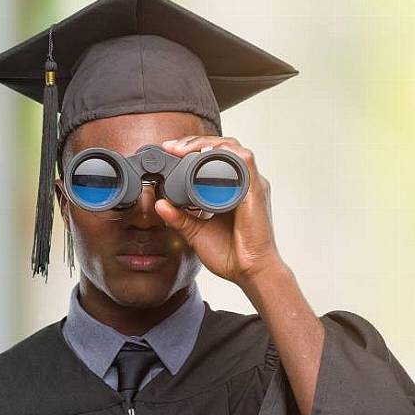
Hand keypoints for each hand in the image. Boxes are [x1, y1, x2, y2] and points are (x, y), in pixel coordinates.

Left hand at [154, 135, 283, 286]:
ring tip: (182, 149)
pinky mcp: (256, 190)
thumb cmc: (231, 255)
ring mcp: (251, 185)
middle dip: (195, 142)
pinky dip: (225, 153)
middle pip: (222, 147)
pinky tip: (206, 154)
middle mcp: (243, 183)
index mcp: (232, 189)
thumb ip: (178, 218)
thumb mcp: (196, 232)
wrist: (250, 272)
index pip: (214, 157)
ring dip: (207, 143)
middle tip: (171, 147)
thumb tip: (159, 204)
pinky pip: (244, 160)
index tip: (169, 151)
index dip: (192, 149)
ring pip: (232, 148)